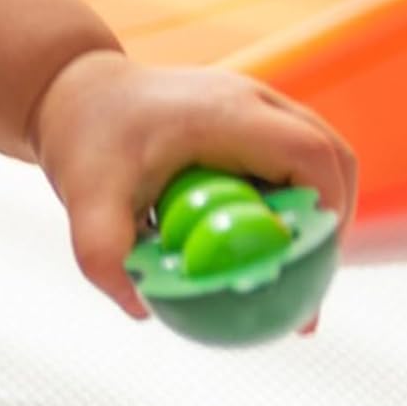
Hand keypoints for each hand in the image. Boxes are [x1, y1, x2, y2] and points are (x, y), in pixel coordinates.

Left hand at [30, 49, 357, 319]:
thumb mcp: (85, 200)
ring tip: (294, 276)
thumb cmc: (84, 142)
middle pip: (331, 157)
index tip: (308, 267)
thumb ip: (105, 254)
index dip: (326, 211)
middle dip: (331, 222)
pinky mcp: (249, 122)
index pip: (310, 156)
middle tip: (309, 286)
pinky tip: (265, 253)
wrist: (75, 96)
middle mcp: (253, 101)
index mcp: (227, 114)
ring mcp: (256, 106)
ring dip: (315, 213)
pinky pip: (289, 162)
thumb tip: (142, 310)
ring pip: (316, 158)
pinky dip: (290, 204)